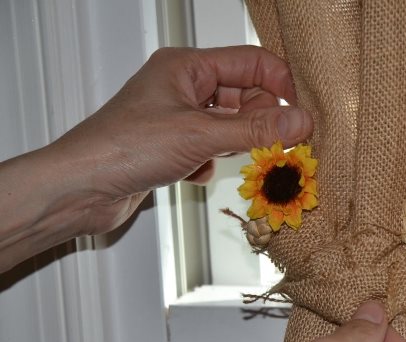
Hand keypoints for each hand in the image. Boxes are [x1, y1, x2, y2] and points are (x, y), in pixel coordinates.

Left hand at [51, 45, 312, 233]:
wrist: (79, 189)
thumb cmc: (123, 148)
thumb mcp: (201, 136)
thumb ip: (257, 130)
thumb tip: (301, 122)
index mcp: (187, 66)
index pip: (252, 62)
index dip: (281, 86)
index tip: (300, 117)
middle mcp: (184, 87)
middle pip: (245, 96)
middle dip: (260, 122)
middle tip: (273, 145)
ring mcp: (178, 118)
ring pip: (231, 125)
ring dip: (235, 146)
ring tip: (223, 159)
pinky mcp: (174, 147)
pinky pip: (213, 149)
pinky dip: (211, 164)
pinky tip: (193, 172)